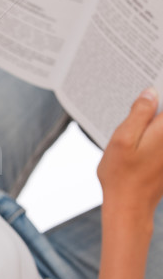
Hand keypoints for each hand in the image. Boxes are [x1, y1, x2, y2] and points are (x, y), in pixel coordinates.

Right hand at [98, 88, 162, 228]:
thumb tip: (150, 93)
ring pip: (162, 124)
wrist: (130, 206)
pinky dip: (154, 129)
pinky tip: (140, 127)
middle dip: (155, 101)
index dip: (158, 88)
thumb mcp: (121, 139)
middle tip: (142, 92)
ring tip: (139, 107)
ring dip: (153, 116)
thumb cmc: (121, 175)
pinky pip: (161, 135)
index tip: (151, 72)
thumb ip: (138, 114)